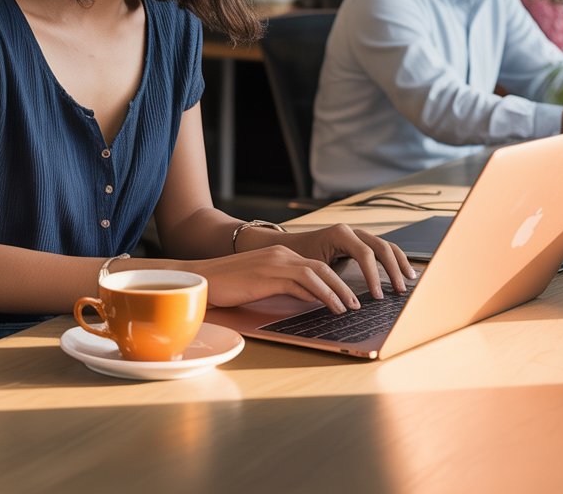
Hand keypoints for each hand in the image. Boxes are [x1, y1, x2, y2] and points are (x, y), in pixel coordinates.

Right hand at [189, 226, 414, 314]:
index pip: (317, 265)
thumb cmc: (228, 285)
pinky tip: (334, 307)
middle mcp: (281, 255)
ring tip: (353, 307)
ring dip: (339, 291)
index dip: (337, 281)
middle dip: (345, 284)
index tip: (351, 296)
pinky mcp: (269, 274)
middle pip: (323, 266)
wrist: (201, 278)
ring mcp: (276, 263)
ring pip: (318, 273)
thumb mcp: (262, 284)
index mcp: (280, 256)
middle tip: (360, 302)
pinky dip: (323, 295)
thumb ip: (286, 287)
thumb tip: (310, 299)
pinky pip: (303, 283)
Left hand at [280, 224, 415, 298]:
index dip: (374, 275)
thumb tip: (348, 301)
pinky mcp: (360, 242)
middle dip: (393, 269)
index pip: (365, 253)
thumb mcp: (313, 268)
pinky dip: (394, 259)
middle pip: (381, 247)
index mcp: (340, 234)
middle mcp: (351, 231)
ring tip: (409, 280)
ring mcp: (357, 235)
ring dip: (399, 262)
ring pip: (385, 245)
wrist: (290, 246)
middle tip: (399, 290)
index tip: (378, 296)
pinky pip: (382, 249)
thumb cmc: (299, 257)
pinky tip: (403, 271)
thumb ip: (331, 280)